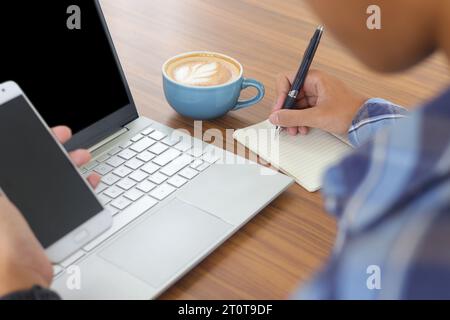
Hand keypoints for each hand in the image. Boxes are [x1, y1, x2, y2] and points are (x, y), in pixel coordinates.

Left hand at [0, 126, 99, 296]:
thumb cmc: (2, 243)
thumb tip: (8, 166)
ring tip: (82, 156)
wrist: (22, 278)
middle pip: (29, 166)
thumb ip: (4, 180)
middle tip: (63, 135)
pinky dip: (77, 189)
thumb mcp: (0, 203)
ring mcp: (24, 212)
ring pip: (48, 180)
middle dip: (49, 148)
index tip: (37, 127)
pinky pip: (61, 199)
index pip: (11, 160)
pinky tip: (89, 182)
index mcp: (1, 193)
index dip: (24, 140)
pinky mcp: (40, 222)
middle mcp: (9, 200)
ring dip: (67, 166)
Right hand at [269, 70, 367, 135]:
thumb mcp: (316, 116)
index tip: (279, 109)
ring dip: (293, 118)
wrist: (367, 121)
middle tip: (284, 123)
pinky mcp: (321, 105)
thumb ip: (292, 117)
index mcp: (315, 79)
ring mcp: (318, 94)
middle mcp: (315, 84)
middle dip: (286, 111)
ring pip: (296, 104)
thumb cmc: (349, 112)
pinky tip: (303, 128)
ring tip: (295, 129)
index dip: (280, 95)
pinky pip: (304, 110)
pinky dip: (301, 120)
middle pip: (290, 94)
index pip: (287, 80)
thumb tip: (275, 117)